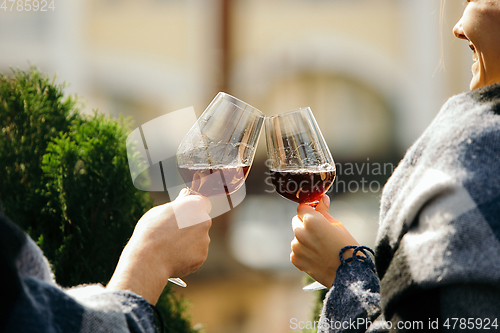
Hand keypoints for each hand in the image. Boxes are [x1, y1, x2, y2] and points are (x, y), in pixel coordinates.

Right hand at [107, 189, 211, 303]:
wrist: (148, 259)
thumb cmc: (150, 232)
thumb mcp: (160, 211)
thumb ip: (178, 203)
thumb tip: (186, 193)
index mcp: (195, 206)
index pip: (203, 202)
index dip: (193, 208)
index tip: (184, 214)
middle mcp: (204, 221)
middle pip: (201, 221)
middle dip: (191, 225)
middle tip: (173, 232)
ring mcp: (205, 240)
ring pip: (199, 238)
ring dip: (189, 241)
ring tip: (170, 246)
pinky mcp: (202, 256)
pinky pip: (196, 253)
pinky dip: (188, 255)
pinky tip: (174, 256)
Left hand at [290, 194, 358, 287]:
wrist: (348, 274)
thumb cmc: (347, 247)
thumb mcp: (338, 225)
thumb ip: (324, 211)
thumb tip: (322, 198)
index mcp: (311, 221)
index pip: (301, 207)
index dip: (309, 210)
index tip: (316, 214)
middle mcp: (300, 232)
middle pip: (297, 221)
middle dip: (305, 224)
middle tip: (320, 232)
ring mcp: (296, 247)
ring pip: (297, 237)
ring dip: (304, 239)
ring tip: (321, 247)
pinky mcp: (295, 259)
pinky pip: (296, 250)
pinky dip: (304, 252)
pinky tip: (317, 256)